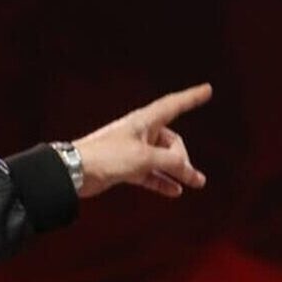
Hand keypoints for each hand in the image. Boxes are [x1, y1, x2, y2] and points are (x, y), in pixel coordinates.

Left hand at [73, 83, 211, 198]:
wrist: (74, 171)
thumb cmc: (107, 156)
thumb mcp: (145, 158)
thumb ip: (171, 162)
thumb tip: (188, 171)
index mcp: (144, 121)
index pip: (174, 105)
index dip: (191, 98)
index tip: (207, 90)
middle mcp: (140, 133)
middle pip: (171, 141)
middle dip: (182, 158)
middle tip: (190, 176)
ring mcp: (133, 150)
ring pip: (161, 159)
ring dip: (176, 171)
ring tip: (194, 183)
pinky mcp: (125, 167)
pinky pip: (149, 173)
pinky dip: (160, 181)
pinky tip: (174, 191)